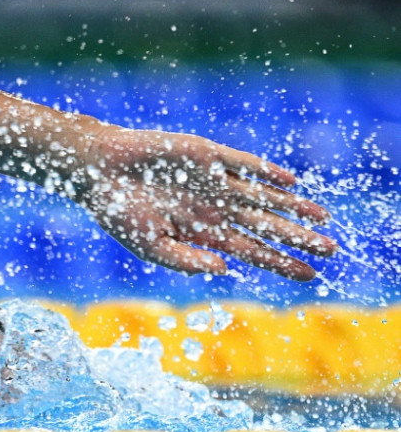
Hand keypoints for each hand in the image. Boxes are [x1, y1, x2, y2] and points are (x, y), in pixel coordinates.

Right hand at [80, 126, 337, 280]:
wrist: (99, 170)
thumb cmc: (117, 212)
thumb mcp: (150, 246)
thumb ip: (186, 261)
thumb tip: (227, 269)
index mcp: (202, 234)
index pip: (251, 252)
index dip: (280, 263)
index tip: (310, 276)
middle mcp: (215, 209)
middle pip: (266, 227)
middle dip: (298, 238)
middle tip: (332, 250)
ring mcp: (213, 182)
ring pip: (263, 197)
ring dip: (293, 207)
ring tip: (324, 217)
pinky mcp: (206, 156)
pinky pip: (243, 164)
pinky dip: (266, 173)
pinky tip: (290, 182)